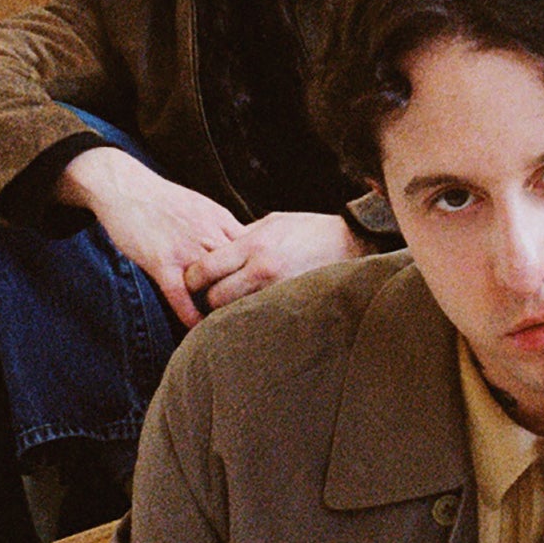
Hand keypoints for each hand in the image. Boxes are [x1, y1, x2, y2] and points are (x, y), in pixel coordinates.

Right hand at [58, 146, 243, 327]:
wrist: (125, 187)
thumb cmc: (162, 199)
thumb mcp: (202, 206)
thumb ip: (222, 228)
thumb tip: (242, 246)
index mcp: (221, 221)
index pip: (253, 251)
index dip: (260, 272)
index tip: (266, 290)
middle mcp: (208, 235)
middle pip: (240, 270)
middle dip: (249, 292)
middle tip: (256, 316)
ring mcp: (186, 249)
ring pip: (214, 284)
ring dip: (222, 307)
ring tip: (229, 327)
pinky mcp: (162, 262)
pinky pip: (181, 295)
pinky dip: (190, 315)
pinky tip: (196, 328)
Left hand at [184, 211, 372, 310]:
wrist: (352, 243)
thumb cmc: (309, 229)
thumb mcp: (272, 223)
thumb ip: (242, 238)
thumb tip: (215, 251)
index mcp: (253, 246)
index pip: (204, 270)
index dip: (191, 279)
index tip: (192, 281)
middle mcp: (262, 270)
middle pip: (215, 298)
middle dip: (207, 300)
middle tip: (208, 299)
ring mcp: (277, 292)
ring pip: (235, 315)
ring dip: (228, 314)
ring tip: (229, 309)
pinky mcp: (291, 306)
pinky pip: (260, 319)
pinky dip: (251, 319)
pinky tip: (251, 316)